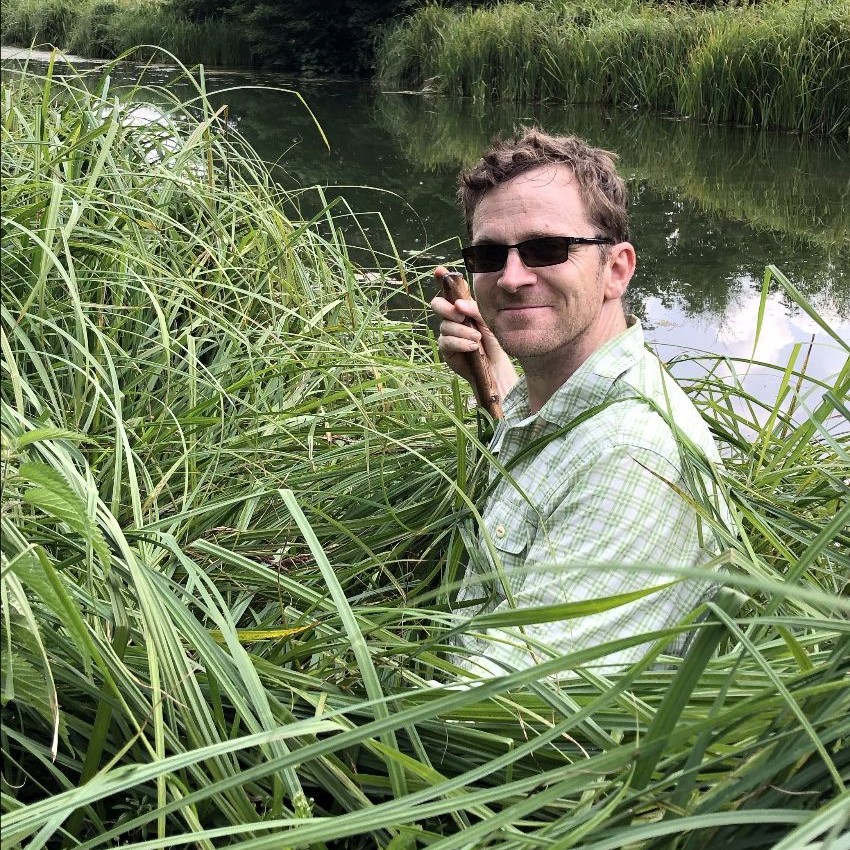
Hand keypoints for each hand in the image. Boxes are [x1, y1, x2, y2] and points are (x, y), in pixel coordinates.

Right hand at [430, 266, 517, 399]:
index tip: (439, 270)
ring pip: (445, 325)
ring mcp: (447, 333)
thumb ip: (475, 309)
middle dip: (447, 309)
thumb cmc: (494, 340)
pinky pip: (446, 341)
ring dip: (462, 331)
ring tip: (477, 338)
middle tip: (461, 316)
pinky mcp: (446, 349)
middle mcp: (452, 318)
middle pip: (437, 305)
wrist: (496, 365)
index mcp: (462, 307)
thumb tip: (458, 305)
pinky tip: (473, 346)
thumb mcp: (488, 320)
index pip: (450, 291)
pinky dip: (460, 342)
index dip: (441, 279)